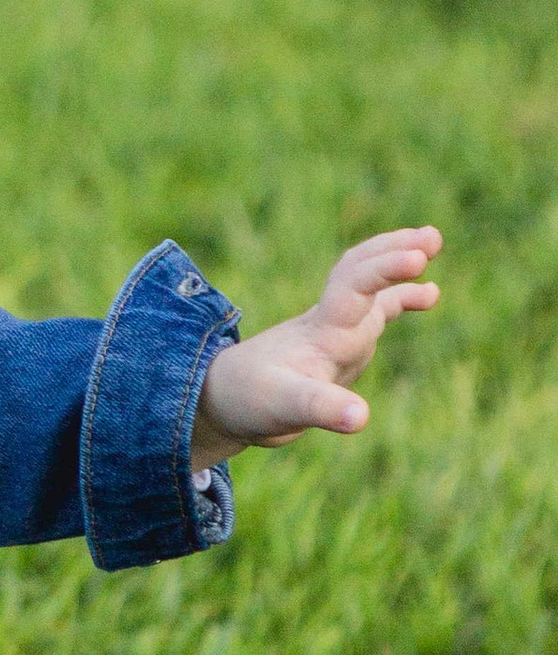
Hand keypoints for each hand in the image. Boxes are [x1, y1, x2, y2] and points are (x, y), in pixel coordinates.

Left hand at [190, 227, 441, 462]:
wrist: (223, 401)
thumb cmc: (250, 400)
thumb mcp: (285, 407)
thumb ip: (321, 409)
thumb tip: (361, 417)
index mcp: (322, 331)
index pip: (355, 288)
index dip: (385, 270)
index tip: (418, 259)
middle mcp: (330, 323)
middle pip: (360, 272)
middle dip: (393, 252)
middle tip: (430, 237)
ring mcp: (334, 331)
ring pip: (368, 286)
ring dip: (396, 263)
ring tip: (431, 242)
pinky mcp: (337, 344)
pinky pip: (375, 311)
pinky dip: (400, 298)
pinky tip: (428, 294)